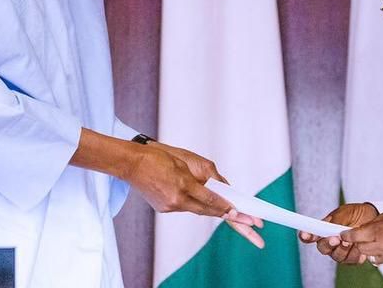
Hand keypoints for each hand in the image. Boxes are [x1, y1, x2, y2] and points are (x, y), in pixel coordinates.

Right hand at [129, 143, 265, 247]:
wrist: (131, 164)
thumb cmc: (158, 155)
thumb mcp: (186, 158)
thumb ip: (206, 173)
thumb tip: (221, 185)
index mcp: (183, 185)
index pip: (210, 199)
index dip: (226, 206)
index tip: (240, 213)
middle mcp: (176, 200)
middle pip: (206, 210)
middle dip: (229, 217)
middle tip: (252, 226)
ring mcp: (169, 207)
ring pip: (196, 209)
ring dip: (211, 208)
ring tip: (235, 214)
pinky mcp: (163, 209)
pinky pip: (185, 207)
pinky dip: (194, 203)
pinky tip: (202, 201)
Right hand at [299, 203, 378, 264]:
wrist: (373, 218)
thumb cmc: (356, 214)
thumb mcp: (345, 212)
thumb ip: (336, 219)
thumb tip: (328, 225)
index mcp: (324, 230)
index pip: (311, 236)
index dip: (306, 236)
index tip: (305, 235)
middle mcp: (330, 243)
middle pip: (323, 248)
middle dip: (328, 244)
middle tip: (335, 239)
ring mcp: (341, 252)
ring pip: (337, 256)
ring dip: (342, 249)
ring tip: (349, 241)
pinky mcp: (353, 258)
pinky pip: (351, 260)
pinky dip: (355, 253)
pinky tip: (359, 246)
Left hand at [340, 204, 382, 266]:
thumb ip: (375, 222)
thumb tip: (364, 227)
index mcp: (382, 232)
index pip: (356, 237)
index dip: (347, 235)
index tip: (343, 234)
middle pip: (362, 249)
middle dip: (359, 242)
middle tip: (360, 235)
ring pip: (372, 257)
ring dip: (371, 249)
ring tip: (378, 240)